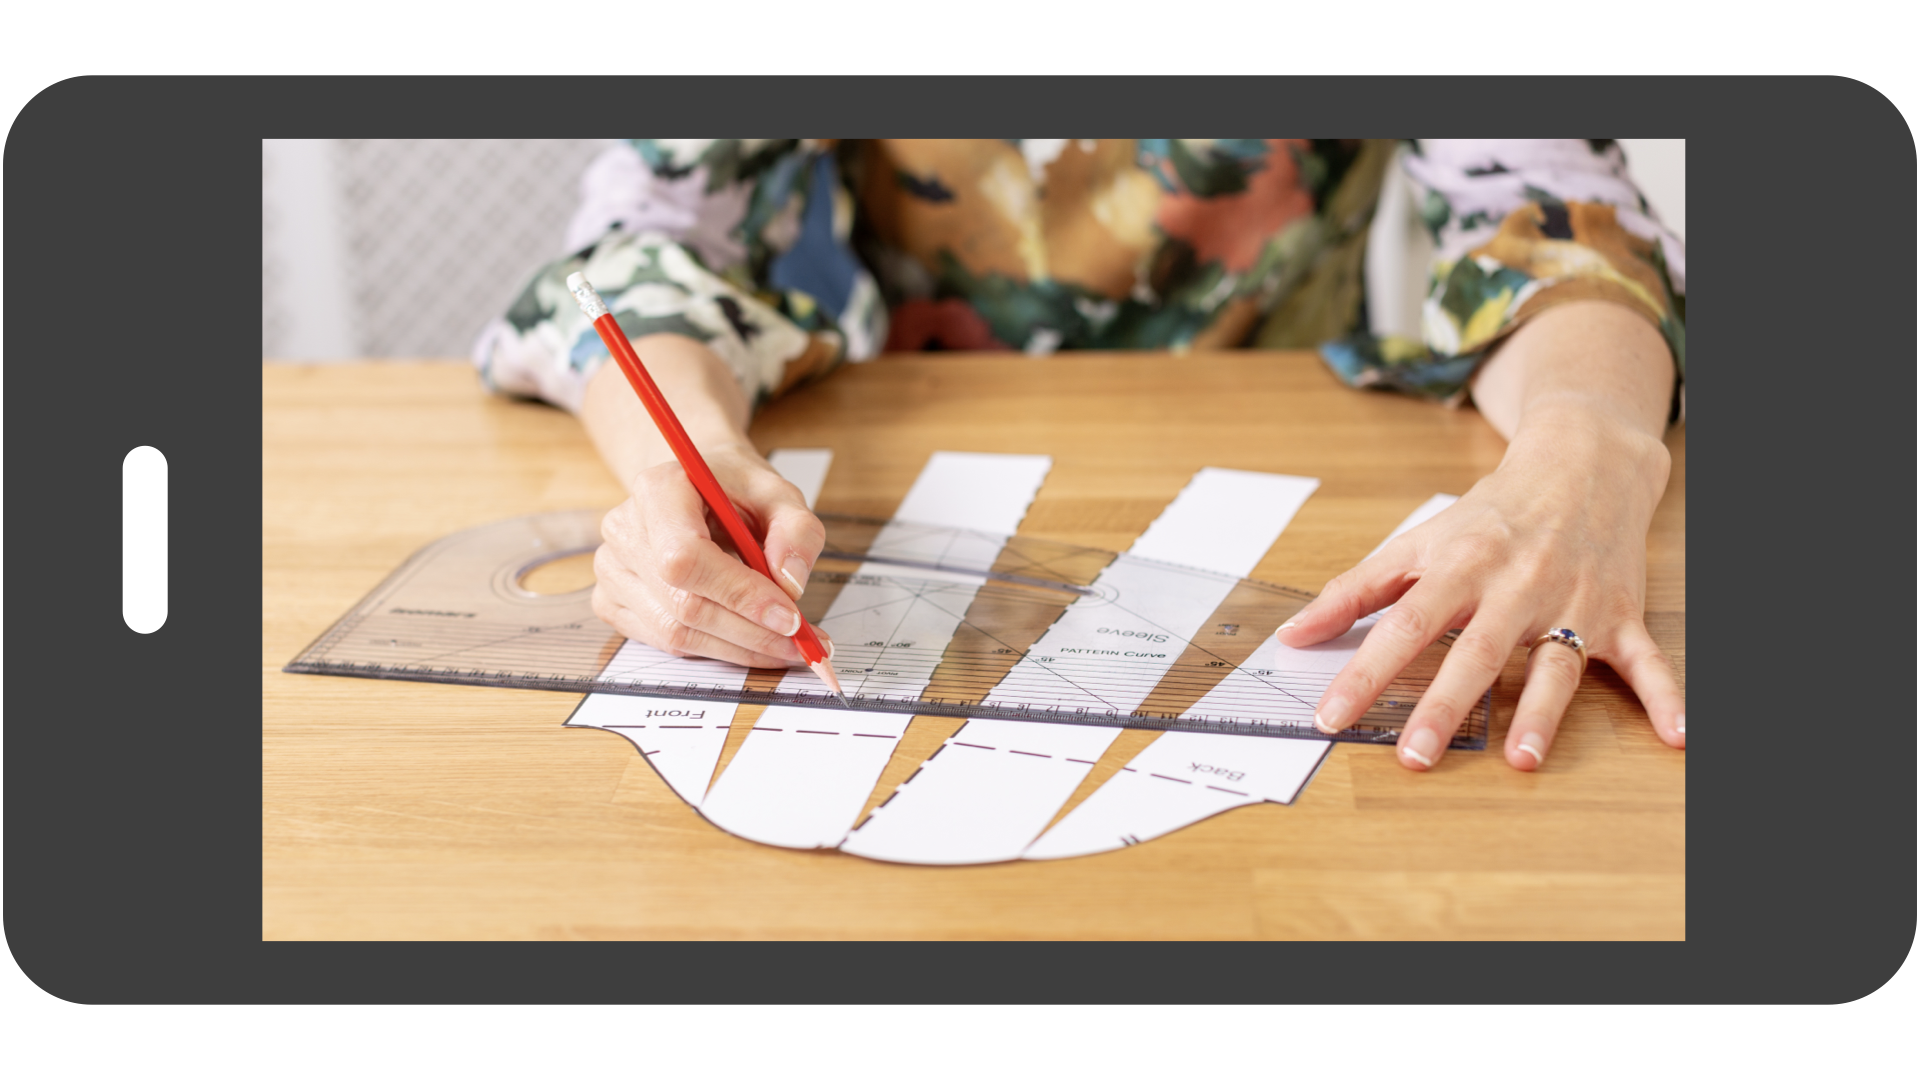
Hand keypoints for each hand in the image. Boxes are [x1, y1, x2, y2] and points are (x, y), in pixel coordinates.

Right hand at [592, 442, 828, 668]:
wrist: (695, 489)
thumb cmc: (734, 490)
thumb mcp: (779, 494)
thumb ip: (796, 531)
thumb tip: (791, 584)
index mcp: (659, 490)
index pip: (686, 558)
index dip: (739, 594)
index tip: (789, 617)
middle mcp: (624, 529)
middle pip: (684, 605)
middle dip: (751, 633)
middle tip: (802, 644)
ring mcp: (612, 569)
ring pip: (676, 633)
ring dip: (739, 649)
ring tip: (786, 646)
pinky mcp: (612, 601)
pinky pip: (665, 642)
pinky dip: (715, 649)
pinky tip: (748, 639)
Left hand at [1277, 410, 1684, 770]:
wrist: (1582, 464)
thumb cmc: (1489, 514)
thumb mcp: (1416, 541)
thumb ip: (1354, 591)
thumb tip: (1293, 634)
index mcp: (1460, 567)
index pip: (1402, 625)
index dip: (1364, 673)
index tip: (1330, 716)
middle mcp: (1515, 587)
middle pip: (1475, 652)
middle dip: (1444, 704)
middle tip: (1414, 755)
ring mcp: (1571, 604)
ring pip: (1555, 665)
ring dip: (1542, 713)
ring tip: (1523, 759)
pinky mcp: (1618, 617)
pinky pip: (1647, 662)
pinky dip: (1666, 696)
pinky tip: (1679, 735)